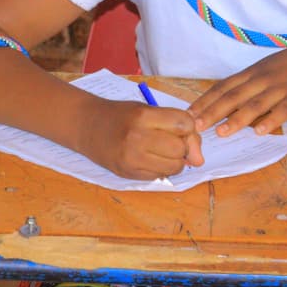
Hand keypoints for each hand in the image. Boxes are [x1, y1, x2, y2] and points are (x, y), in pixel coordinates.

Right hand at [78, 98, 203, 179]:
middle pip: (181, 149)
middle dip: (182, 146)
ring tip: (161, 150)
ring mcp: (131, 159)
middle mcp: (137, 138)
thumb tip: (199, 160)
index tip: (179, 126)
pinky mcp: (127, 174)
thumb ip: (176, 127)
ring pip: (174, 167)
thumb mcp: (148, 110)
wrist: (87, 126)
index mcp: (143, 116)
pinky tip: (150, 159)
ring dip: (174, 160)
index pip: (185, 124)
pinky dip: (161, 169)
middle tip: (170, 140)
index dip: (188, 127)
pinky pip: (160, 176)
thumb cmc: (122, 115)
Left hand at [189, 39, 286, 136]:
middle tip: (195, 126)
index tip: (188, 114)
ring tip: (222, 132)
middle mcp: (263, 78)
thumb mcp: (271, 68)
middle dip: (213, 112)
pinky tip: (261, 132)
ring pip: (256, 104)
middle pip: (234, 96)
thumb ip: (252, 83)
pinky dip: (271, 120)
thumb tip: (230, 104)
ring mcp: (281, 86)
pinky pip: (283, 109)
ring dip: (238, 119)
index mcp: (254, 71)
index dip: (205, 100)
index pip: (224, 86)